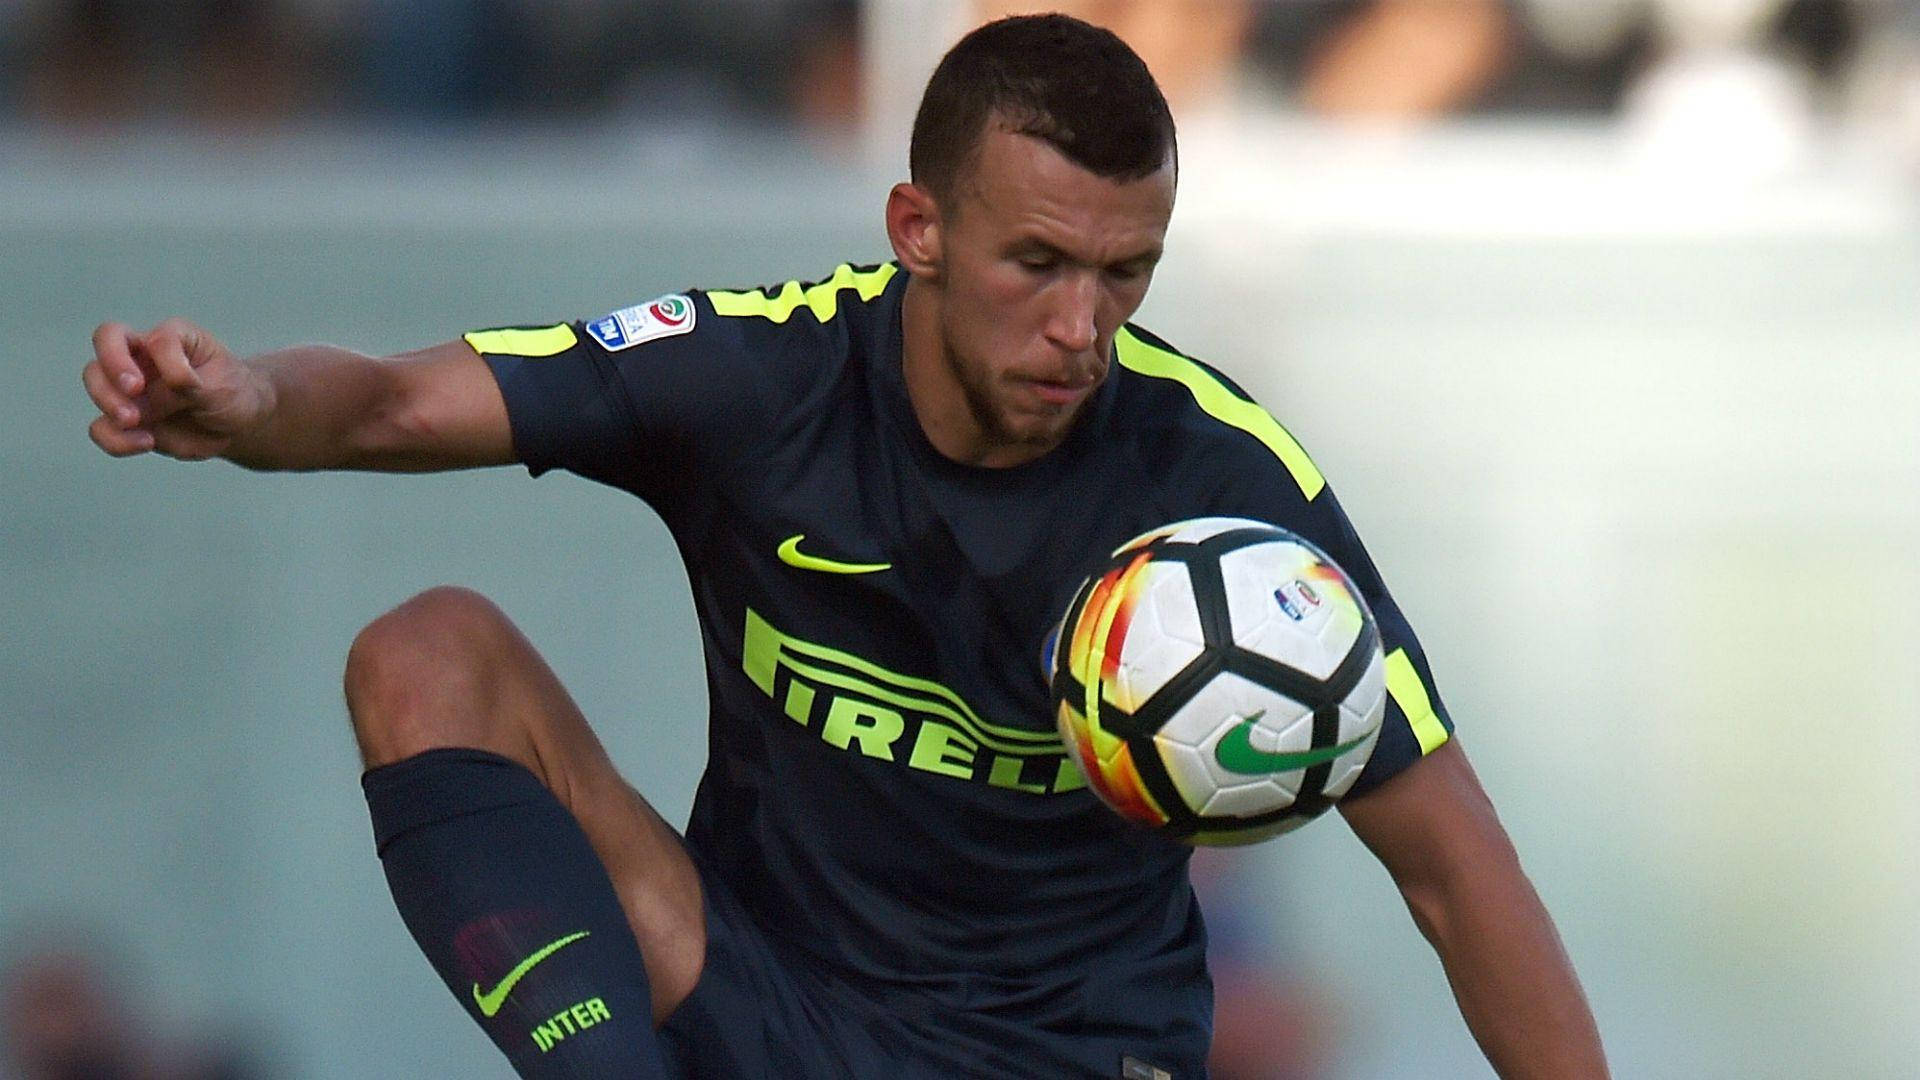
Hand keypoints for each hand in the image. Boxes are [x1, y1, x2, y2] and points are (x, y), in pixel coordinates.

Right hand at [83, 319, 271, 459]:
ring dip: (108, 408)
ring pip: (96, 391)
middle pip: (97, 362)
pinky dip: (117, 439)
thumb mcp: (220, 383)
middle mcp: (137, 361)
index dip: (124, 359)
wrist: (239, 422)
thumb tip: (164, 379)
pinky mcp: (129, 422)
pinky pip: (104, 430)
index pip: (119, 337)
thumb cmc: (230, 391)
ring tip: (135, 423)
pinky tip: (147, 442)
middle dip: (107, 386)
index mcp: (160, 339)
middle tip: (132, 410)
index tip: (156, 383)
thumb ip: (190, 380)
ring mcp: (130, 393)